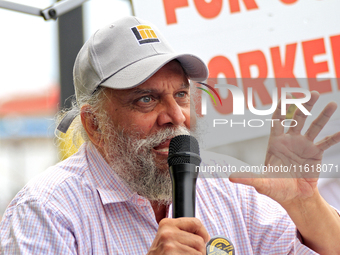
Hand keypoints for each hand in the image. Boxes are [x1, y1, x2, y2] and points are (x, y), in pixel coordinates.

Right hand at [147, 217, 209, 254]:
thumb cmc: (160, 254)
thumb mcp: (167, 238)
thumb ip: (182, 233)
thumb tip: (205, 237)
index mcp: (167, 224)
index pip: (196, 222)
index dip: (204, 233)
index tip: (204, 239)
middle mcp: (167, 232)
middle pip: (199, 240)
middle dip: (200, 251)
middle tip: (191, 254)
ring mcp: (169, 244)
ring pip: (199, 252)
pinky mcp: (171, 254)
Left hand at [230, 91, 339, 205]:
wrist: (293, 197)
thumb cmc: (275, 187)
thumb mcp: (262, 183)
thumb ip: (248, 178)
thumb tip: (230, 177)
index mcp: (275, 142)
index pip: (277, 121)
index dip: (280, 109)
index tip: (283, 96)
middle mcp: (290, 140)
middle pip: (297, 118)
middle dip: (304, 106)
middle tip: (311, 93)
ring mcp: (303, 145)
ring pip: (313, 126)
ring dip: (322, 116)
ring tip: (331, 104)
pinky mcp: (315, 153)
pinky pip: (326, 143)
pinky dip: (335, 137)